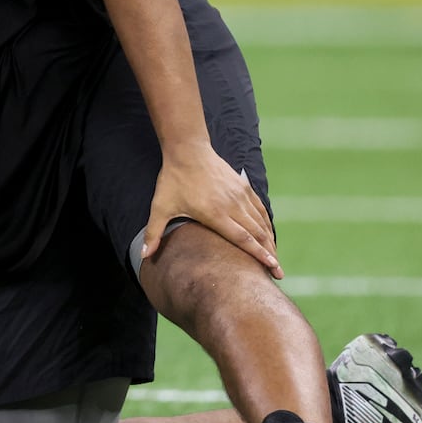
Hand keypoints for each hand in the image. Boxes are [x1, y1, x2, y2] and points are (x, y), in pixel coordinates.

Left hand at [139, 149, 281, 278]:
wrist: (188, 150)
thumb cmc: (173, 179)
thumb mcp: (160, 207)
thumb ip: (153, 233)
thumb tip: (143, 256)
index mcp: (215, 213)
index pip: (242, 238)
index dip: (258, 253)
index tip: (271, 265)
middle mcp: (232, 205)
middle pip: (257, 234)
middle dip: (269, 254)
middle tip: (278, 272)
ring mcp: (240, 195)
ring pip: (261, 221)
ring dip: (270, 240)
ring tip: (275, 258)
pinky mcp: (243, 186)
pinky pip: (259, 208)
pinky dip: (266, 223)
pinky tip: (269, 234)